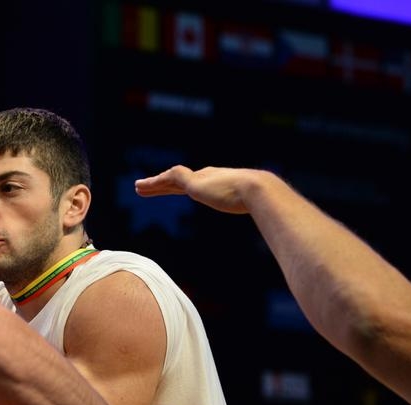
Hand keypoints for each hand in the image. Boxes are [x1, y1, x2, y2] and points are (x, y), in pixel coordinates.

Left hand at [135, 165, 263, 214]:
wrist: (258, 190)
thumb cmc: (260, 201)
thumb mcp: (254, 208)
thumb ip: (259, 212)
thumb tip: (272, 220)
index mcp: (219, 182)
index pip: (196, 183)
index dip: (181, 187)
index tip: (172, 188)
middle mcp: (208, 177)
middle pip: (179, 180)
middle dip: (163, 184)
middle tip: (148, 187)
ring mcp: (200, 178)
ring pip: (170, 179)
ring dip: (153, 183)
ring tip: (138, 187)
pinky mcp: (193, 183)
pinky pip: (169, 180)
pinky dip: (155, 183)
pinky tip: (143, 186)